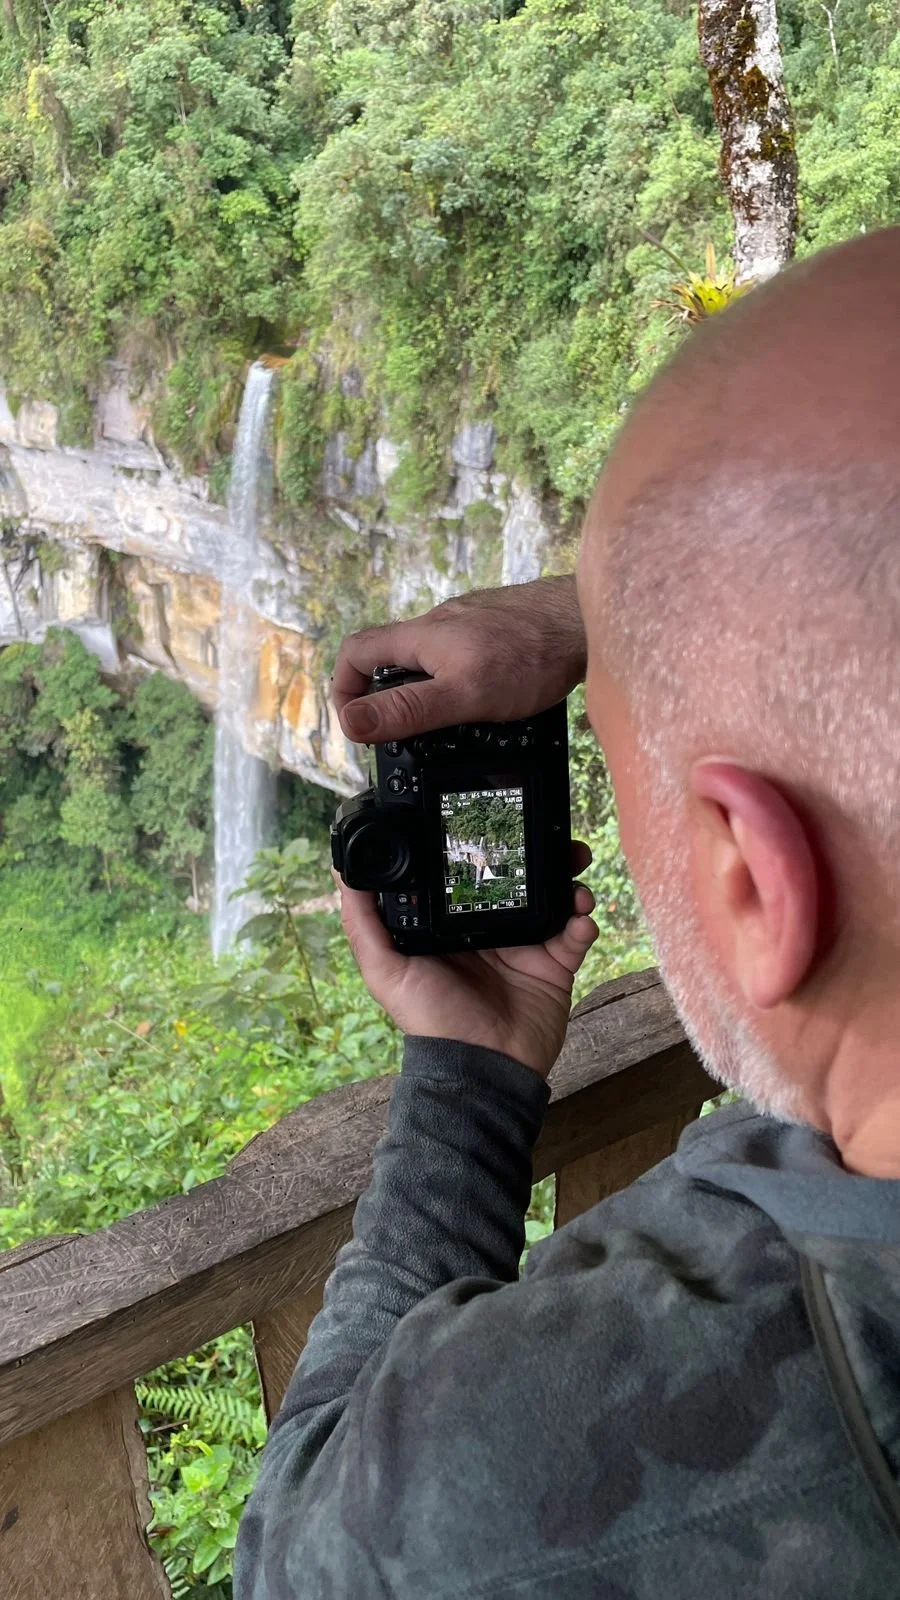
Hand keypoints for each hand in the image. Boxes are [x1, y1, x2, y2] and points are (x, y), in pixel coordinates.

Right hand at [334, 576, 585, 743]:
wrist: (590, 622)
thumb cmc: (534, 654)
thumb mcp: (464, 694)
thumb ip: (408, 710)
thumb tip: (352, 723)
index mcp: (421, 636)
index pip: (356, 652)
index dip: (343, 689)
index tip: (355, 724)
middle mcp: (440, 623)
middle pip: (391, 657)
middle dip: (387, 698)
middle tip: (401, 735)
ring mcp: (470, 623)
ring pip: (430, 658)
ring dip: (426, 691)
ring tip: (447, 727)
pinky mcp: (497, 628)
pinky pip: (462, 655)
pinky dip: (460, 680)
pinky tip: (487, 701)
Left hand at [337, 846, 597, 1078]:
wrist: (483, 1067)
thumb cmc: (430, 1020)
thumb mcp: (386, 970)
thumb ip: (364, 924)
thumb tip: (342, 871)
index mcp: (451, 923)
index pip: (468, 872)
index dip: (481, 846)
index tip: (490, 820)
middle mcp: (489, 928)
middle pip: (517, 877)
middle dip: (535, 852)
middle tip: (547, 834)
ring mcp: (525, 945)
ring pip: (552, 896)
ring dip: (567, 877)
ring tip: (573, 866)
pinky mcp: (554, 965)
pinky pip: (576, 933)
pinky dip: (583, 918)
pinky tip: (580, 914)